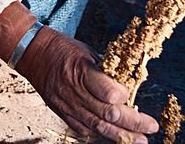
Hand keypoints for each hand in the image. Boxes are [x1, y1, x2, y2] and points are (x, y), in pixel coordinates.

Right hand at [15, 27, 159, 143]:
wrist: (33, 53)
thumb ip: (106, 72)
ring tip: (140, 140)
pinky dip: (100, 134)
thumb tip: (127, 89)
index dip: (124, 97)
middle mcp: (73, 91)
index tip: (129, 94)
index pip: (108, 93)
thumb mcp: (87, 52)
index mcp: (81, 71)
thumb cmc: (64, 50)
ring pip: (98, 126)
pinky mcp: (61, 112)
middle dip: (133, 123)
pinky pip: (83, 129)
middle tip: (150, 127)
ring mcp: (66, 104)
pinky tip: (114, 136)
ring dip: (122, 135)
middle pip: (108, 114)